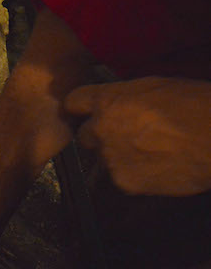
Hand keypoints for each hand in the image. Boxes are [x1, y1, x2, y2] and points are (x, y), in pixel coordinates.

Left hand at [65, 77, 210, 195]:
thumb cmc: (195, 105)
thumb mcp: (154, 87)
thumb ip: (124, 97)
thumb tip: (116, 104)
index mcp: (106, 101)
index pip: (73, 102)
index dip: (81, 108)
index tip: (87, 112)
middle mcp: (100, 129)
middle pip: (84, 135)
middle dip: (99, 136)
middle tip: (126, 135)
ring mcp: (110, 158)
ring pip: (102, 159)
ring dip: (117, 156)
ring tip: (148, 152)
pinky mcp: (123, 181)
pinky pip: (120, 178)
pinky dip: (133, 174)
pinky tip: (156, 168)